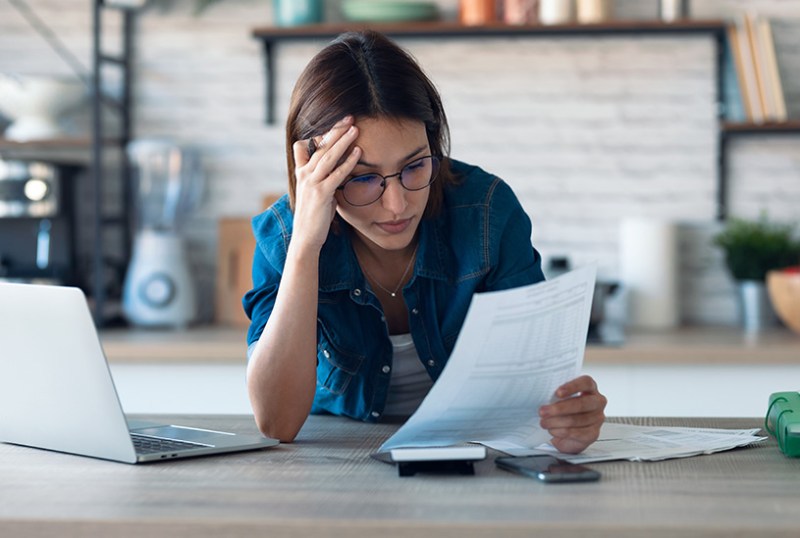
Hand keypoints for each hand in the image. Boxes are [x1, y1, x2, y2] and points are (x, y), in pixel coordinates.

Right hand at [291, 116, 360, 250]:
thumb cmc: (314, 216)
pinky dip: (348, 162)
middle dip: (335, 130)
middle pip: (319, 146)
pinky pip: (336, 174)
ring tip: (355, 128)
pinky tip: (358, 153)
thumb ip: (324, 179)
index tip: (335, 125)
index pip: (304, 146)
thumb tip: (337, 170)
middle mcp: (304, 174)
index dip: (319, 134)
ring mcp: (311, 183)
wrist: (306, 238)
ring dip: (342, 141)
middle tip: (349, 118)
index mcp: (301, 172)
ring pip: (327, 156)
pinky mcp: (321, 194)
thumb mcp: (317, 193)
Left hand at [538, 375, 606, 453]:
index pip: (586, 382)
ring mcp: (597, 418)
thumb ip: (555, 394)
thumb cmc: (563, 409)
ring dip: (557, 422)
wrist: (566, 430)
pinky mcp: (593, 433)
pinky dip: (562, 432)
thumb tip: (542, 394)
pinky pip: (578, 433)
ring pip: (577, 420)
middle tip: (543, 411)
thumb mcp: (559, 398)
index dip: (572, 386)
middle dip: (560, 409)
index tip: (557, 393)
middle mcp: (597, 402)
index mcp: (590, 388)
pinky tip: (553, 430)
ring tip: (544, 422)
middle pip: (581, 403)